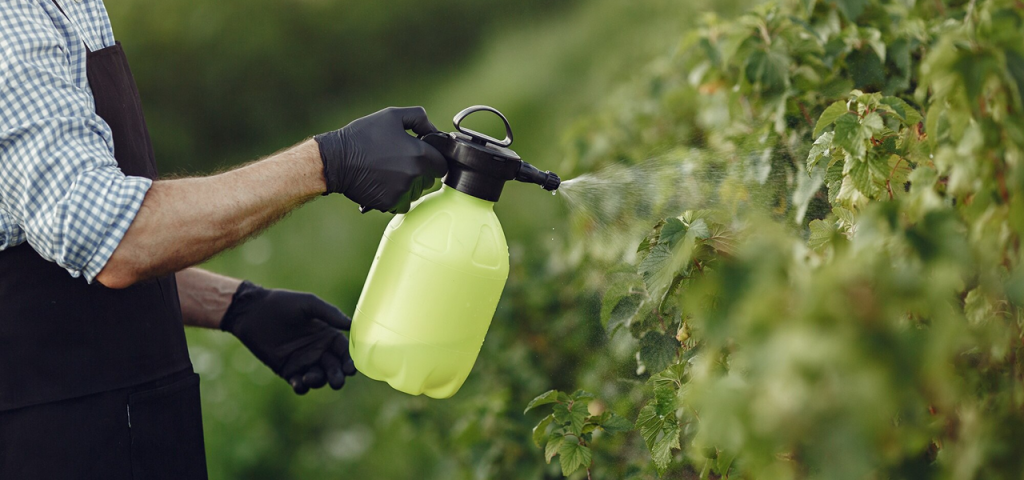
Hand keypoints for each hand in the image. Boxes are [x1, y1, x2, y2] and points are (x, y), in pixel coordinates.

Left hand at [220, 281, 356, 393]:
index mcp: (327, 335)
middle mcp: (318, 350)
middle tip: (337, 381)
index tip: (351, 369)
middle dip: (338, 376)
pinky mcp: (287, 370)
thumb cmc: (281, 303)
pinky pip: (299, 384)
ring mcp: (303, 362)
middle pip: (334, 368)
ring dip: (319, 381)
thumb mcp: (308, 303)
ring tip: (311, 377)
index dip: (350, 360)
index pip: (344, 351)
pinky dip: (301, 386)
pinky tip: (299, 382)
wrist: (252, 312)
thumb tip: (352, 324)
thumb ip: (329, 313)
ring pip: (319, 378)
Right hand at [314, 106, 447, 213]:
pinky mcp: (390, 203)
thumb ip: (420, 118)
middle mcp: (414, 176)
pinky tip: (382, 183)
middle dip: (421, 172)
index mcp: (420, 155)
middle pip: (429, 180)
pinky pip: (402, 203)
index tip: (422, 156)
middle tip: (400, 161)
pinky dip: (395, 196)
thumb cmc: (363, 136)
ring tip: (389, 172)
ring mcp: (402, 192)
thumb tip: (434, 130)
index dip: (434, 159)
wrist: (336, 160)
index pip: (442, 164)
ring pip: (416, 193)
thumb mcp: (392, 116)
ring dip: (408, 185)